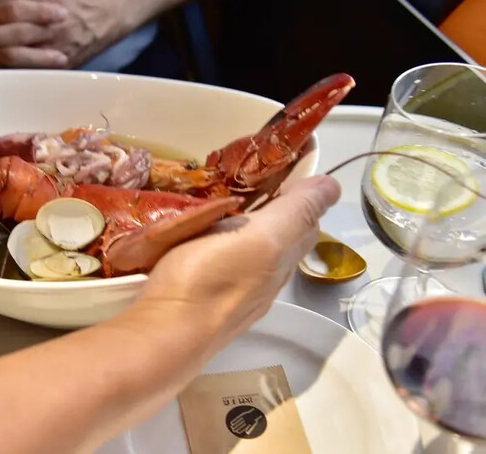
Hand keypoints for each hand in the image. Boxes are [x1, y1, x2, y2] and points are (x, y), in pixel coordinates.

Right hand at [136, 175, 340, 348]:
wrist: (165, 333)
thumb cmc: (210, 277)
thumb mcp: (261, 236)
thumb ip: (296, 211)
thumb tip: (334, 185)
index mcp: (283, 256)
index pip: (306, 220)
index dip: (299, 193)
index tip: (275, 166)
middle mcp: (266, 278)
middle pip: (280, 237)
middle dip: (273, 208)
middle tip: (245, 179)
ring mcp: (235, 292)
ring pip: (250, 252)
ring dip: (242, 228)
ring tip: (219, 205)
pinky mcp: (204, 298)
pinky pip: (221, 264)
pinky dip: (218, 246)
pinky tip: (199, 241)